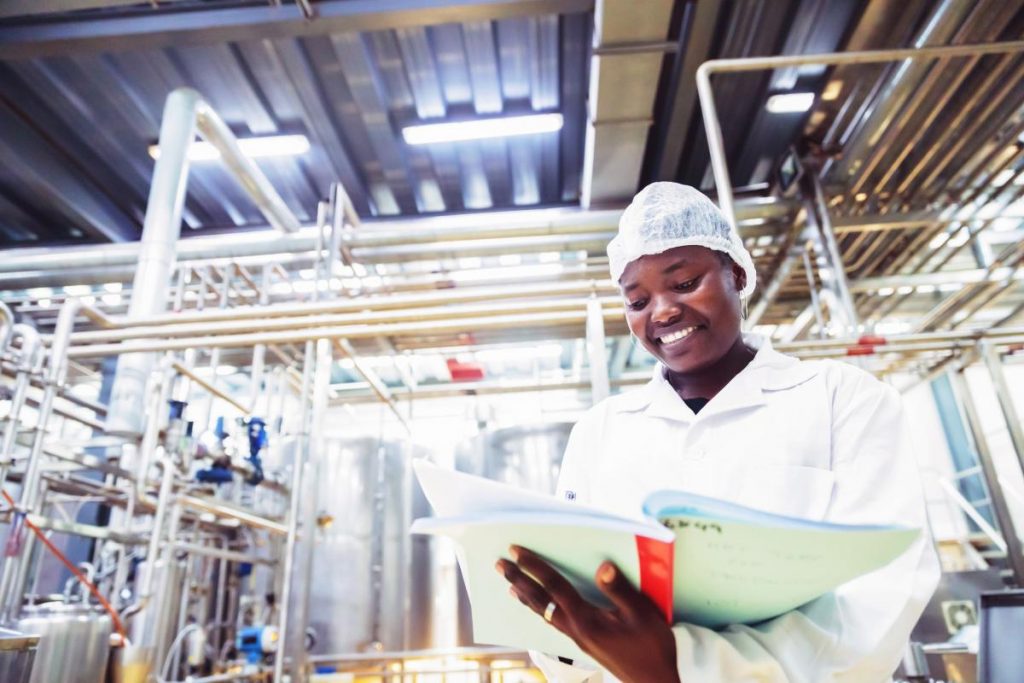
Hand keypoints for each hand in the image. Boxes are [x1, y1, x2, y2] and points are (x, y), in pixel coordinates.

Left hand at [496, 545, 680, 682]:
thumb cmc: (651, 649)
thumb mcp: (642, 615)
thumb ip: (619, 590)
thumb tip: (602, 566)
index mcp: (586, 619)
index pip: (554, 586)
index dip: (534, 566)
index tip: (516, 551)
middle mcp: (575, 629)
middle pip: (539, 601)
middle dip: (519, 580)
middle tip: (500, 565)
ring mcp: (577, 638)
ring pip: (544, 613)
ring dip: (526, 596)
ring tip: (510, 585)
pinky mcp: (583, 644)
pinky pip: (554, 622)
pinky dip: (541, 610)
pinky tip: (539, 609)